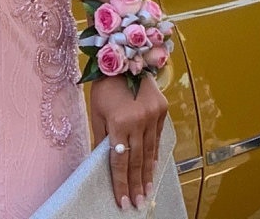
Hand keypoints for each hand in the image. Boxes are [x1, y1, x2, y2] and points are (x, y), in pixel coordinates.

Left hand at [89, 74, 168, 210]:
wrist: (124, 57)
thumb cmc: (105, 86)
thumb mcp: (97, 112)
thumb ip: (102, 138)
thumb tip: (101, 162)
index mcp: (119, 122)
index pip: (120, 160)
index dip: (121, 183)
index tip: (122, 202)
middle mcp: (139, 120)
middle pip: (137, 160)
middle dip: (136, 184)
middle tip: (137, 204)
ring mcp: (153, 114)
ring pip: (150, 151)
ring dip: (148, 173)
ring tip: (147, 191)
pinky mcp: (162, 109)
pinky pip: (158, 137)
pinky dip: (155, 153)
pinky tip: (153, 168)